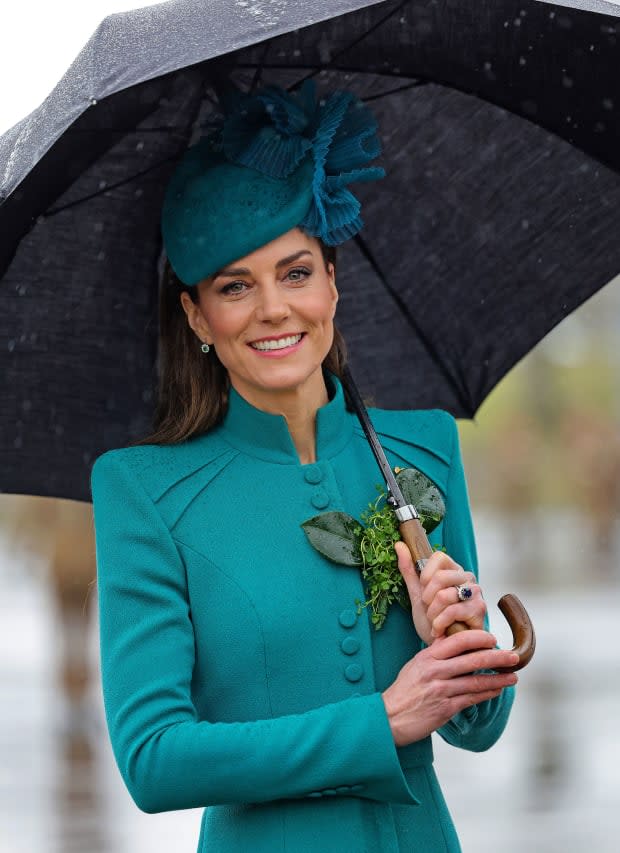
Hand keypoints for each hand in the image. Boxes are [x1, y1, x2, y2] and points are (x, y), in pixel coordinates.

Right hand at [381, 629, 518, 746]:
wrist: (388, 718)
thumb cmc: (403, 691)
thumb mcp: (415, 664)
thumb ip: (434, 652)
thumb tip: (451, 637)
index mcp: (427, 657)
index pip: (458, 640)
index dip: (479, 638)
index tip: (493, 639)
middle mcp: (435, 671)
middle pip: (473, 660)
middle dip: (497, 658)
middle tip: (514, 657)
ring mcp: (440, 690)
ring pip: (477, 681)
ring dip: (498, 679)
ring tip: (513, 677)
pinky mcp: (445, 709)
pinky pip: (472, 699)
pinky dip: (487, 694)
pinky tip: (497, 690)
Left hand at [394, 541, 485, 644]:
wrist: (445, 649)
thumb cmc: (434, 621)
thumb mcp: (417, 594)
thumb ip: (409, 569)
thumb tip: (399, 544)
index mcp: (453, 570)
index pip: (438, 556)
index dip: (425, 575)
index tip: (423, 591)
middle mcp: (467, 578)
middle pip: (440, 577)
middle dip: (427, 599)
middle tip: (429, 610)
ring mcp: (476, 593)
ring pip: (444, 595)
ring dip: (433, 614)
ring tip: (435, 622)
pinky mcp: (479, 610)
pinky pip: (452, 611)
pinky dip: (440, 624)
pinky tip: (440, 631)